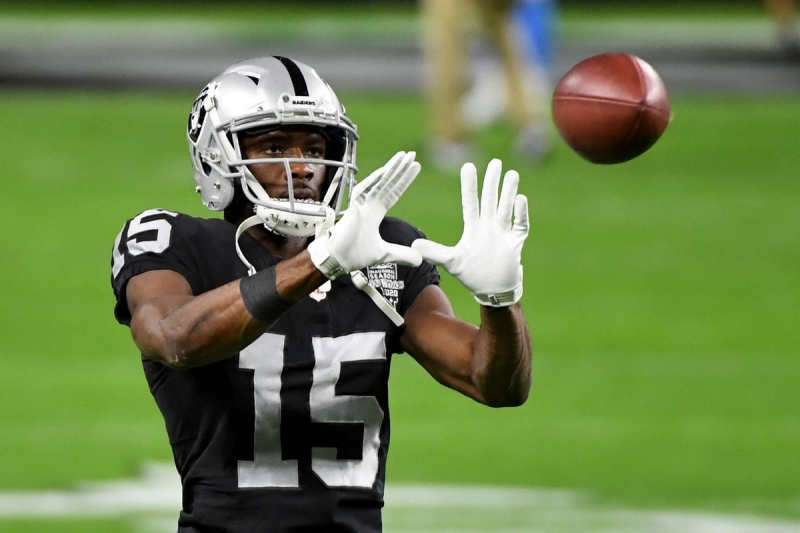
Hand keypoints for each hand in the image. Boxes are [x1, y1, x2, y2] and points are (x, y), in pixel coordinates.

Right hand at [308, 151, 421, 278]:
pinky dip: (374, 180)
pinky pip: (364, 190)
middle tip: (413, 155)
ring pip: (379, 182)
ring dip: (391, 169)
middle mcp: (369, 204)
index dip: (404, 181)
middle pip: (388, 183)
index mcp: (375, 212)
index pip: (393, 192)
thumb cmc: (355, 255)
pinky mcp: (353, 208)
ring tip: (404, 156)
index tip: (415, 168)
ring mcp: (361, 204)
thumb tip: (420, 260)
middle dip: (400, 169)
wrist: (338, 260)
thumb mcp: (385, 254)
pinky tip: (385, 170)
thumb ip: (402, 254)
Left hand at [412, 159, 528, 306]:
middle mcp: (489, 227)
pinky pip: (520, 225)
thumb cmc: (473, 275)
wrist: (493, 291)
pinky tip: (520, 199)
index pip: (470, 202)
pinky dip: (521, 213)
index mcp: (473, 228)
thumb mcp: (451, 262)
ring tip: (511, 173)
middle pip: (490, 200)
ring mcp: (503, 234)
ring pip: (505, 208)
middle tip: (496, 162)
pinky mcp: (515, 243)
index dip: (469, 185)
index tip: (468, 165)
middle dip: (492, 182)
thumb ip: (435, 252)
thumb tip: (414, 245)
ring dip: (508, 192)